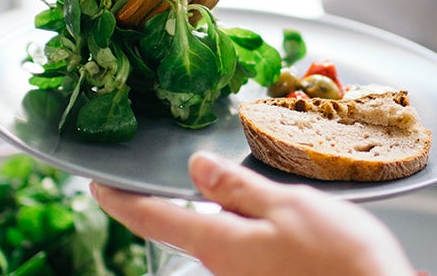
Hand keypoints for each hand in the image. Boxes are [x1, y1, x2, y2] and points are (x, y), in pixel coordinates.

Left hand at [91, 152, 415, 275]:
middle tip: (186, 171)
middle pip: (188, 230)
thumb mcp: (288, 206)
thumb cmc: (340, 261)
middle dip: (183, 202)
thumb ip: (238, 188)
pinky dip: (251, 229)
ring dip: (225, 214)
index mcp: (219, 243)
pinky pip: (249, 253)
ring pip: (222, 240)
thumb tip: (196, 169)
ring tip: (246, 188)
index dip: (119, 199)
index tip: (96, 184)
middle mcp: (225, 269)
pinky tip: (280, 218)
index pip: (152, 219)